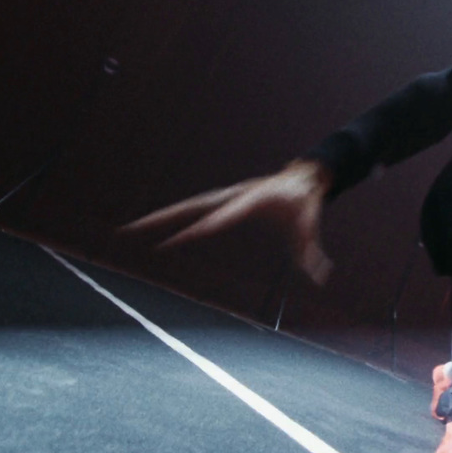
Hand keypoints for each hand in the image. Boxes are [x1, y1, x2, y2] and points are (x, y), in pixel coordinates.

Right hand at [120, 159, 334, 283]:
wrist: (304, 176)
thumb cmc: (305, 203)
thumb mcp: (310, 227)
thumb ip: (312, 252)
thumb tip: (321, 276)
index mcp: (250, 201)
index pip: (218, 219)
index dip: (197, 229)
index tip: (174, 241)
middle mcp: (232, 196)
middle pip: (190, 208)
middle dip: (160, 220)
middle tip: (131, 230)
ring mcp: (224, 196)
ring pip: (186, 206)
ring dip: (158, 217)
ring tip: (130, 228)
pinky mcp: (221, 199)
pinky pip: (192, 208)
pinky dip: (171, 215)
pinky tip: (151, 224)